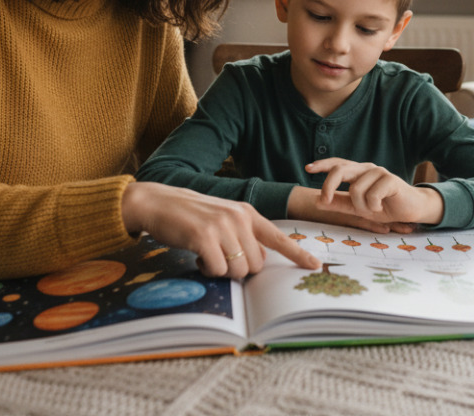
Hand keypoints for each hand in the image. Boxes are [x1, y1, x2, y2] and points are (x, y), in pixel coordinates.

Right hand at [121, 182, 319, 278]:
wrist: (158, 202)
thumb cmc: (190, 216)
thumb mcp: (223, 219)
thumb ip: (243, 235)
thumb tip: (258, 262)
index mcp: (247, 213)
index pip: (278, 238)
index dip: (297, 254)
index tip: (315, 266)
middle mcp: (239, 218)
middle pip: (256, 265)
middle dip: (239, 269)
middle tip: (219, 257)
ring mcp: (222, 226)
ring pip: (238, 270)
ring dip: (222, 271)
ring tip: (206, 254)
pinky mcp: (204, 237)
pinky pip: (217, 270)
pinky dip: (206, 270)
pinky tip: (196, 255)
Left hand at [304, 157, 444, 225]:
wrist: (411, 209)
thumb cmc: (385, 206)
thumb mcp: (358, 208)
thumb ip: (339, 203)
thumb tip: (317, 200)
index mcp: (358, 173)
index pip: (337, 164)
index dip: (322, 165)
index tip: (308, 168)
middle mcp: (366, 169)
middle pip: (340, 170)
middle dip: (328, 186)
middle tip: (324, 201)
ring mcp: (378, 172)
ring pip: (356, 189)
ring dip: (361, 206)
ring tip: (373, 209)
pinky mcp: (389, 179)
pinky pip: (372, 194)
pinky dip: (374, 206)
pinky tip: (382, 207)